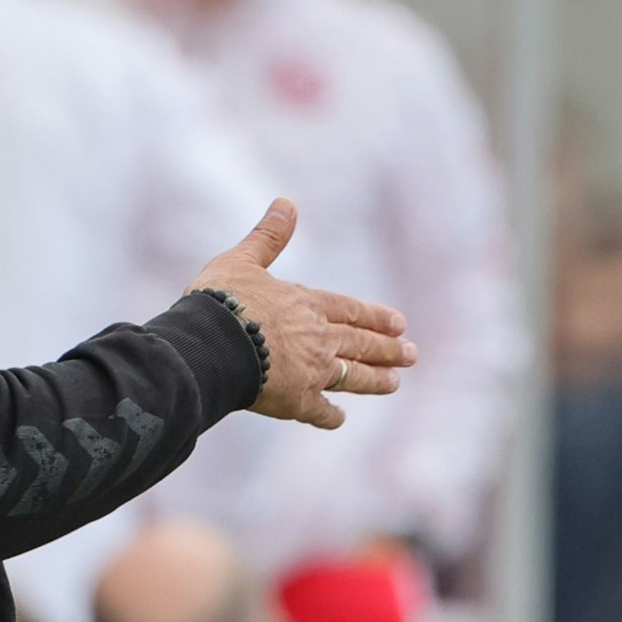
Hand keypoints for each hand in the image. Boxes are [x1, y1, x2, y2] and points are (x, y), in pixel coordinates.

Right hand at [186, 198, 417, 429]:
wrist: (210, 345)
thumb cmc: (221, 300)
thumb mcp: (242, 261)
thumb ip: (268, 237)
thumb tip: (287, 202)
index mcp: (306, 304)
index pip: (349, 310)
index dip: (373, 316)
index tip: (399, 323)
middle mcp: (318, 338)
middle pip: (359, 343)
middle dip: (387, 349)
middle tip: (411, 354)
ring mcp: (311, 372)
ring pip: (351, 375)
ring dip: (374, 379)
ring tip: (394, 383)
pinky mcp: (296, 400)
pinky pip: (319, 410)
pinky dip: (329, 415)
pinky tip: (338, 418)